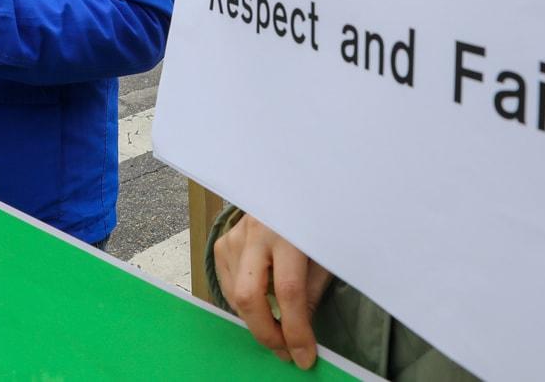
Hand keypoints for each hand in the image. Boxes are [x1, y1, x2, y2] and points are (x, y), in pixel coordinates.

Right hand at [214, 214, 332, 368]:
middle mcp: (257, 232)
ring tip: (278, 327)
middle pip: (249, 296)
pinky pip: (228, 286)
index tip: (304, 356)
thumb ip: (310, 293)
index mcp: (289, 232)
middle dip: (266, 333)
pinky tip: (262, 303)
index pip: (289, 291)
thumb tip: (299, 335)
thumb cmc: (310, 222)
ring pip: (236, 296)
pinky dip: (244, 303)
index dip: (296, 330)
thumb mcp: (322, 254)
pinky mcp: (222, 243)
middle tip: (284, 351)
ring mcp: (235, 236)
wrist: (288, 189)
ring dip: (257, 320)